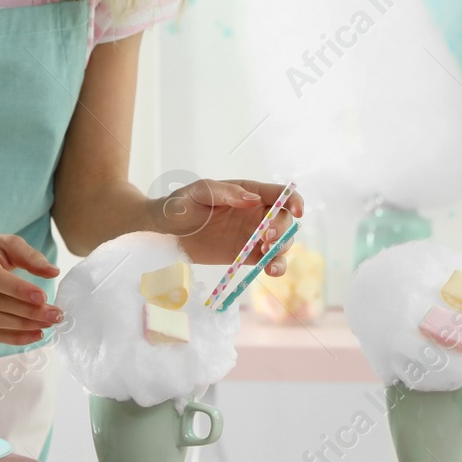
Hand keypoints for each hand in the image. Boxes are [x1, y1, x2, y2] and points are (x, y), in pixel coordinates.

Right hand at [0, 233, 62, 344]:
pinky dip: (14, 338)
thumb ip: (30, 256)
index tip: (43, 297)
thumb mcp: (6, 242)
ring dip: (24, 326)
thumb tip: (53, 272)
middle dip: (29, 311)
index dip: (18, 290)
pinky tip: (36, 334)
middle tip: (56, 314)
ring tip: (49, 323)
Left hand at [158, 179, 304, 273]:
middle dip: (282, 229)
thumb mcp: (199, 192)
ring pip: (281, 242)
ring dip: (282, 250)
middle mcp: (255, 213)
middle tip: (267, 238)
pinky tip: (270, 270)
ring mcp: (253, 236)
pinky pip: (268, 260)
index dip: (293, 200)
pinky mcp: (247, 256)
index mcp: (248, 192)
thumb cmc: (180, 204)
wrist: (164, 231)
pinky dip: (275, 265)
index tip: (297, 211)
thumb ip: (225, 193)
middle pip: (283, 220)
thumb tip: (252, 199)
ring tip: (267, 258)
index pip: (278, 194)